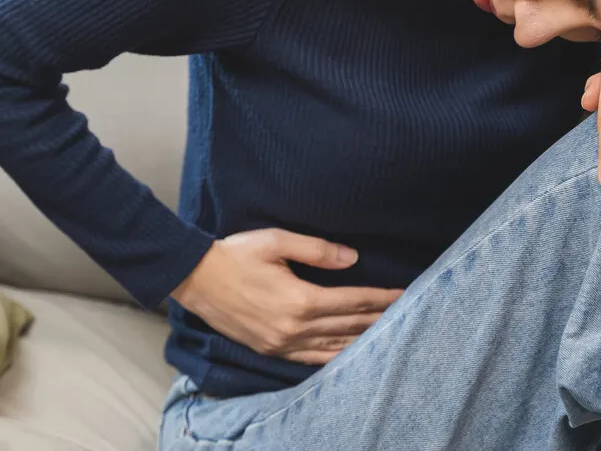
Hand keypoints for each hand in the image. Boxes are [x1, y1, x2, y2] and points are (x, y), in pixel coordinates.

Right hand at [171, 229, 403, 364]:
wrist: (195, 278)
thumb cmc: (236, 254)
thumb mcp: (276, 241)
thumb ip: (317, 249)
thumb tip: (353, 258)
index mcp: (301, 299)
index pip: (352, 301)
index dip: (380, 298)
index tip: (402, 294)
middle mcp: (295, 327)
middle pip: (348, 325)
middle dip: (378, 318)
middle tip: (405, 313)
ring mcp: (282, 343)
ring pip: (333, 345)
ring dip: (361, 339)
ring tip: (386, 332)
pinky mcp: (271, 350)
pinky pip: (310, 358)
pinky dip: (333, 356)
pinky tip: (348, 353)